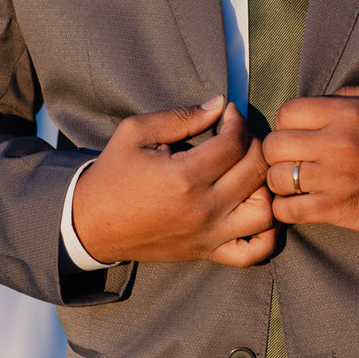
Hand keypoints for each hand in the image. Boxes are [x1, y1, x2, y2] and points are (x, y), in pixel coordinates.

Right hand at [72, 96, 276, 267]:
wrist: (91, 224)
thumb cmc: (113, 174)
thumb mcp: (136, 133)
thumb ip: (181, 117)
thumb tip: (219, 104)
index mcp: (185, 176)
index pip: (235, 143)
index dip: (238, 121)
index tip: (229, 114)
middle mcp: (203, 208)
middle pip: (256, 171)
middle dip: (255, 144)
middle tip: (240, 136)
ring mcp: (209, 234)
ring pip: (266, 211)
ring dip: (266, 186)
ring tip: (248, 171)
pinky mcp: (208, 252)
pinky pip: (254, 253)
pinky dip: (268, 234)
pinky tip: (257, 210)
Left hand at [263, 85, 358, 234]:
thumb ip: (350, 94)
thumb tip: (319, 101)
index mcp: (347, 113)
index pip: (286, 112)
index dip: (286, 123)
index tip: (297, 135)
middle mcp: (338, 143)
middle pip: (273, 146)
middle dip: (277, 153)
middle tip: (291, 160)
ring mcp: (337, 179)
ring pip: (277, 179)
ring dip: (280, 183)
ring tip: (294, 184)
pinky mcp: (341, 210)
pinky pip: (289, 211)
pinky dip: (285, 210)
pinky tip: (298, 205)